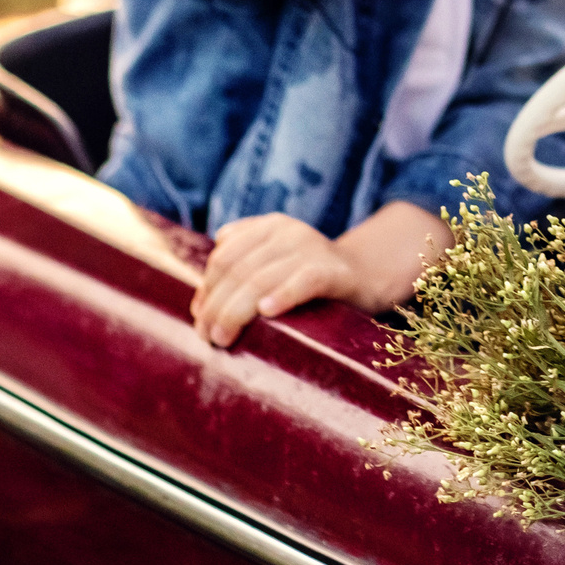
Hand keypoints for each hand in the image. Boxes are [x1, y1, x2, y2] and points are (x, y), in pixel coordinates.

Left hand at [192, 203, 454, 346]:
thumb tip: (205, 282)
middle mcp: (289, 231)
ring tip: (222, 338)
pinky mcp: (335, 271)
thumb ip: (244, 261)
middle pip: (238, 270)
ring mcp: (313, 248)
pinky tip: (267, 312)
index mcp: (271, 226)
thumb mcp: (275, 261)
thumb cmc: (310, 278)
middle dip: (216, 306)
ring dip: (235, 312)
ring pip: (261, 279)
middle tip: (207, 336)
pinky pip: (304, 281)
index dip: (206, 289)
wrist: (366, 279)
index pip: (225, 256)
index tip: (198, 318)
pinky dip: (283, 295)